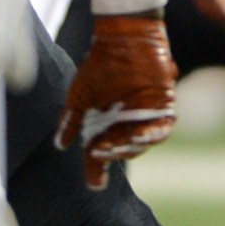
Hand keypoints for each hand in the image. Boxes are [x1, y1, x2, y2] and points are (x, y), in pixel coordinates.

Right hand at [56, 15, 178, 185]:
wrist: (122, 41)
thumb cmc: (98, 66)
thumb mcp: (80, 95)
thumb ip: (72, 119)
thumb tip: (61, 144)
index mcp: (105, 126)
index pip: (99, 154)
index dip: (97, 170)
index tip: (95, 184)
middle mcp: (125, 125)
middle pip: (121, 149)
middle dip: (112, 153)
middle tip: (101, 151)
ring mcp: (145, 117)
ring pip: (142, 143)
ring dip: (132, 147)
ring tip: (119, 144)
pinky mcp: (163, 105)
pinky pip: (162, 127)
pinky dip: (153, 134)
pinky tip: (142, 135)